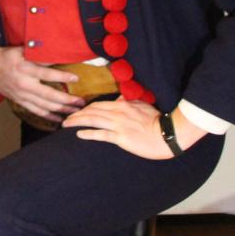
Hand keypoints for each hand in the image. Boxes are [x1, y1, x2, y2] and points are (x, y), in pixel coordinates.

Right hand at [0, 42, 84, 123]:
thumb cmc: (8, 57)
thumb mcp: (22, 51)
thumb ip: (39, 55)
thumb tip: (58, 55)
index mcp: (24, 68)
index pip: (46, 74)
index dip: (62, 76)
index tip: (76, 78)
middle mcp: (23, 84)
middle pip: (49, 95)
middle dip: (67, 100)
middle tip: (81, 102)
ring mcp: (21, 95)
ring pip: (44, 106)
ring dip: (61, 110)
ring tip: (76, 111)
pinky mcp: (20, 101)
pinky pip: (36, 111)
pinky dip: (48, 116)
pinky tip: (60, 119)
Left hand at [63, 101, 206, 159]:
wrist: (169, 134)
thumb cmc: (157, 120)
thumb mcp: (142, 105)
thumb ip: (129, 101)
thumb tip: (120, 97)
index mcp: (122, 104)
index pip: (98, 104)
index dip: (85, 108)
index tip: (77, 111)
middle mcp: (117, 113)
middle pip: (91, 111)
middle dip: (76, 114)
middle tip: (65, 117)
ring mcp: (118, 125)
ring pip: (92, 120)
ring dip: (77, 121)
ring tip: (66, 124)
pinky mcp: (121, 138)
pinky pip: (101, 134)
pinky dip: (88, 133)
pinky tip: (78, 134)